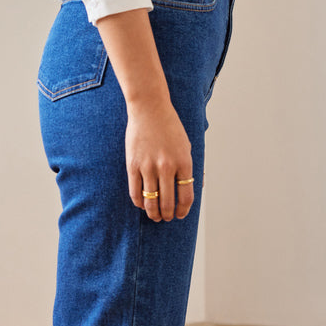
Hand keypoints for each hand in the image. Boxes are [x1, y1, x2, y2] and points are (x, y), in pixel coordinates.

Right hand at [125, 100, 193, 221]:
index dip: (183, 210)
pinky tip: (142, 204)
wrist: (149, 108)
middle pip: (168, 202)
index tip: (180, 215)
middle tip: (166, 218)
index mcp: (184, 162)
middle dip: (167, 215)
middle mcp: (167, 166)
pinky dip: (139, 203)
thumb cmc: (170, 127)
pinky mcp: (133, 164)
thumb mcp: (186, 145)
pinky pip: (135, 192)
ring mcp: (149, 166)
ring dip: (153, 213)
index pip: (186, 196)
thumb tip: (193, 189)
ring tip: (154, 215)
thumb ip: (188, 167)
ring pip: (151, 201)